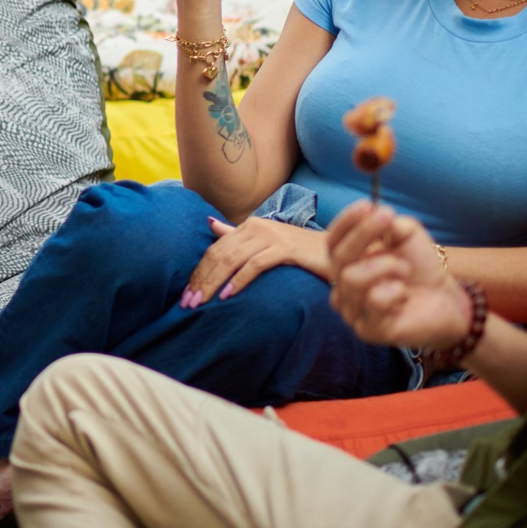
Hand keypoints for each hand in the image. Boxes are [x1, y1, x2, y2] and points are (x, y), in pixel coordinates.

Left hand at [182, 216, 328, 306]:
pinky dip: (239, 280)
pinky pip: (255, 265)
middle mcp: (257, 227)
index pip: (215, 249)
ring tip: (201, 302)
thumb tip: (211, 224)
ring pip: (232, 259)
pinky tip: (228, 295)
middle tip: (188, 303)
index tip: (186, 295)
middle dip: (201, 280)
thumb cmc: (302, 252)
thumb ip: (238, 236)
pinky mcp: (287, 249)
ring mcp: (272, 236)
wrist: (340, 252)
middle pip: (219, 254)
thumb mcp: (266, 242)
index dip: (198, 272)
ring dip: (213, 283)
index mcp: (249, 226)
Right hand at [326, 201, 469, 349]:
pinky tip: (404, 296)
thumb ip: (389, 224)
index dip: (345, 222)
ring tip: (404, 270)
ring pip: (352, 279)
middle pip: (338, 258)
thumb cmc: (421, 269)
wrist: (448, 303)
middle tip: (388, 218)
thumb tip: (373, 210)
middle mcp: (342, 287)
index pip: (332, 241)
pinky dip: (395, 292)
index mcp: (347, 264)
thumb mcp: (407, 236)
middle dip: (363, 234)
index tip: (366, 204)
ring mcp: (352, 311)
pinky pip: (373, 302)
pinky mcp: (367, 331)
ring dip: (385, 266)